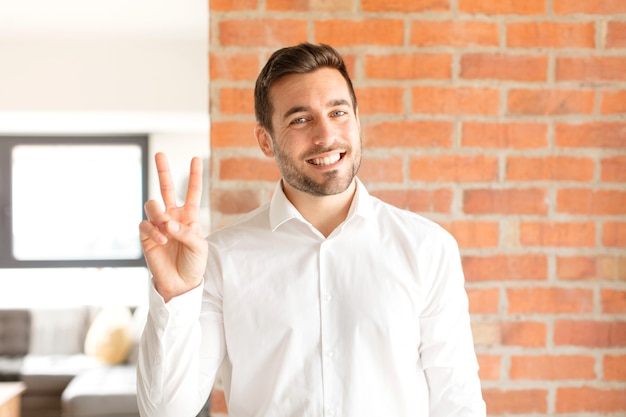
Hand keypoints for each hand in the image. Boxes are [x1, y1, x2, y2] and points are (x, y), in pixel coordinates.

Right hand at [139, 152, 207, 301]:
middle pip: (166, 188)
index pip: (192, 192)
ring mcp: (158, 225)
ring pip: (152, 205)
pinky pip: (145, 225)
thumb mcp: (199, 246)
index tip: (195, 159)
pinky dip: (154, 231)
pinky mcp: (146, 236)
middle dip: (163, 171)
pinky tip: (162, 241)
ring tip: (166, 229)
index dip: (194, 176)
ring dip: (159, 214)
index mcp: (189, 216)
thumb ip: (186, 232)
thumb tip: (168, 223)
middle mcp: (172, 216)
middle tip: (160, 154)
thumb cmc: (194, 263)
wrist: (181, 283)